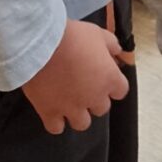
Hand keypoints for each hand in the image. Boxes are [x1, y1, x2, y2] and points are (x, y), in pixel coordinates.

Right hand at [21, 16, 128, 133]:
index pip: (120, 91)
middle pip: (101, 108)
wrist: (41, 44)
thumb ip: (112, 46)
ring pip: (82, 123)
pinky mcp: (49, 112)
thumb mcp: (99, 33)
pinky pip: (56, 128)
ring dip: (78, 114)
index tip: (103, 78)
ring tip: (68, 101)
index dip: (112, 85)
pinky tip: (53, 110)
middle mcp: (94, 98)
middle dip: (94, 99)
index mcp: (109, 79)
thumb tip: (118, 53)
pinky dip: (55, 122)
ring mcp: (71, 108)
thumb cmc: (72, 36)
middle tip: (83, 87)